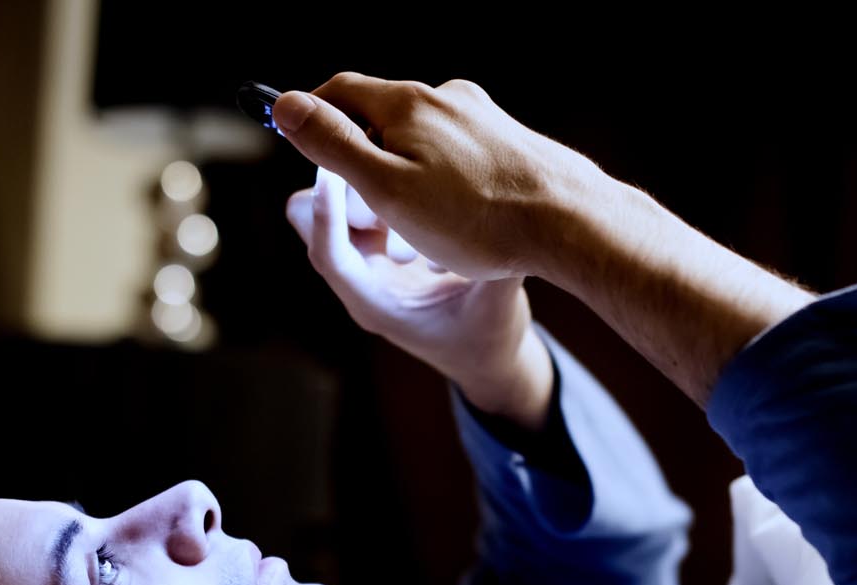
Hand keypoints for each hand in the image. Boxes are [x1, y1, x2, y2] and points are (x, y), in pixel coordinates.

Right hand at [273, 74, 596, 281]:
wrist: (572, 222)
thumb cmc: (476, 218)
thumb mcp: (387, 189)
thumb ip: (334, 146)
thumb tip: (284, 105)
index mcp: (409, 105)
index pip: (341, 91)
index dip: (313, 115)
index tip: (298, 142)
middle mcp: (447, 98)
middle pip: (383, 113)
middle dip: (361, 150)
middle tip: (354, 198)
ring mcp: (483, 117)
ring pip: (423, 135)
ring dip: (405, 166)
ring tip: (411, 219)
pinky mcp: (511, 141)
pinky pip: (459, 151)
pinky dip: (442, 176)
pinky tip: (458, 214)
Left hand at [286, 165, 542, 408]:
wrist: (484, 355)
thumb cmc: (488, 339)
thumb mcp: (499, 306)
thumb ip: (499, 268)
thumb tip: (515, 221)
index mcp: (377, 306)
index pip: (331, 257)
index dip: (327, 214)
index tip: (334, 170)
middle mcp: (361, 281)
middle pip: (312, 222)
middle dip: (342, 191)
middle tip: (387, 169)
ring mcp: (366, 261)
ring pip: (332, 205)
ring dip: (361, 184)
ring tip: (405, 174)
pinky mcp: (378, 244)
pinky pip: (357, 201)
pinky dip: (377, 183)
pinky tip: (413, 175)